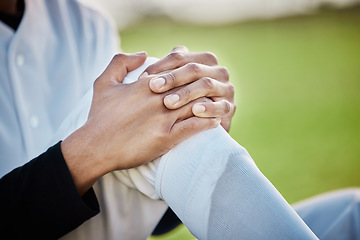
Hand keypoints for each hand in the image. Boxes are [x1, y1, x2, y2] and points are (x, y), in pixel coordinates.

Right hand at [61, 52, 220, 194]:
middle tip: (218, 86)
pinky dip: (207, 124)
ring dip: (211, 104)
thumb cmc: (99, 116)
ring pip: (195, 105)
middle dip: (205, 84)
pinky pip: (192, 129)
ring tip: (221, 103)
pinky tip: (215, 122)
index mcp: (145, 84)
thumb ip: (120, 62)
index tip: (201, 70)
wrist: (95, 146)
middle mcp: (157, 99)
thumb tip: (143, 53)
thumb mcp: (103, 83)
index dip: (191, 68)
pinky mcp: (165, 139)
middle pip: (190, 85)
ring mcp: (162, 119)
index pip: (175, 69)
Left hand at [143, 46, 235, 131]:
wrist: (194, 128)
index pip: (180, 56)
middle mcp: (217, 71)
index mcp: (203, 60)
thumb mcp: (170, 85)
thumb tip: (143, 55)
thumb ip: (161, 69)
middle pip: (194, 68)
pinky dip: (209, 108)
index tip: (142, 78)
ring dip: (187, 93)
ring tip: (169, 103)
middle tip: (154, 88)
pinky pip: (221, 106)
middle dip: (173, 77)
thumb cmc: (177, 102)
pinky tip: (195, 111)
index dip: (161, 65)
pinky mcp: (229, 108)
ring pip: (207, 85)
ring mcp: (225, 89)